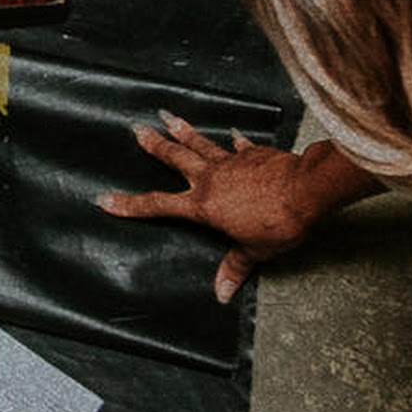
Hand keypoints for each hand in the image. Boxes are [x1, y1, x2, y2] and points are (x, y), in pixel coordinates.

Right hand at [99, 113, 339, 301]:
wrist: (306, 190)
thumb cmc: (278, 222)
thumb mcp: (255, 251)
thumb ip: (235, 267)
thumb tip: (222, 293)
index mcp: (204, 205)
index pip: (159, 205)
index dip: (130, 204)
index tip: (105, 198)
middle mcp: (210, 179)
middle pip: (175, 159)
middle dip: (154, 146)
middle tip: (137, 129)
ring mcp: (231, 163)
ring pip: (200, 145)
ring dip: (183, 132)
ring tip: (168, 118)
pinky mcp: (253, 155)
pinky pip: (240, 147)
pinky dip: (237, 143)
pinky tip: (234, 135)